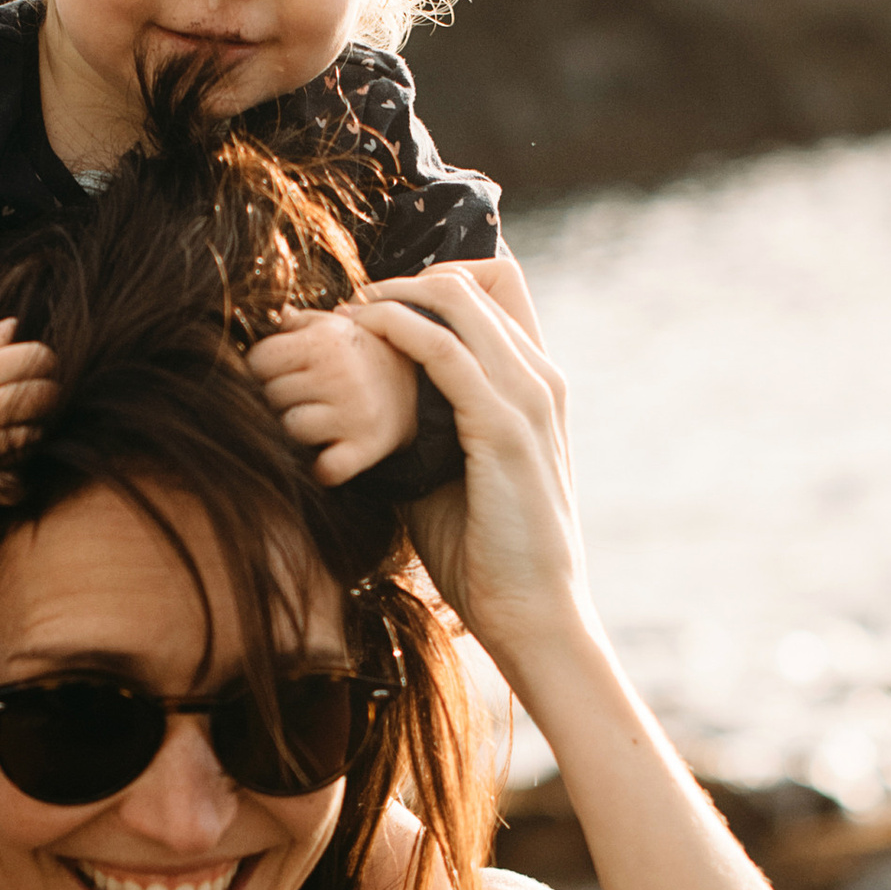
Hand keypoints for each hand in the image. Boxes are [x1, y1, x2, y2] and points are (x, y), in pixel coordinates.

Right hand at [0, 319, 57, 499]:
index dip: (41, 362)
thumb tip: (14, 324)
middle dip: (44, 397)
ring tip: (8, 432)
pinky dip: (18, 476)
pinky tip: (2, 466)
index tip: (34, 371)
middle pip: (47, 395)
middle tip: (30, 403)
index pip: (37, 357)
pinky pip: (22, 480)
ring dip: (30, 435)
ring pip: (37, 436)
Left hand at [246, 307, 421, 482]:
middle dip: (281, 398)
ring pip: (291, 429)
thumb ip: (300, 322)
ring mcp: (354, 413)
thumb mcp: (337, 327)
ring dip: (298, 429)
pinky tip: (329, 450)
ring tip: (318, 418)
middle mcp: (340, 374)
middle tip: (307, 396)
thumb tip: (277, 315)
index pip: (260, 361)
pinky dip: (322, 468)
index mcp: (326, 340)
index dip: (265, 368)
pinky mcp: (366, 448)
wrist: (419, 390)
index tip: (283, 372)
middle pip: (272, 396)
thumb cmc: (363, 356)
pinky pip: (325, 469)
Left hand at [351, 271, 593, 685]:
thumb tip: (367, 400)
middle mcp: (542, 379)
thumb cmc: (486, 551)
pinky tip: (364, 336)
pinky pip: (446, 352)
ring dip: (395, 295)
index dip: (441, 277)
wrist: (532, 612)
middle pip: (481, 277)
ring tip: (348, 314)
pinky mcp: (504, 429)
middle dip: (408, 277)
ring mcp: (529, 400)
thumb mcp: (450, 469)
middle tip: (354, 304)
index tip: (383, 303)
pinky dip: (398, 331)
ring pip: (462, 300)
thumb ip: (426, 424)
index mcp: (537, 385)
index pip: (502, 288)